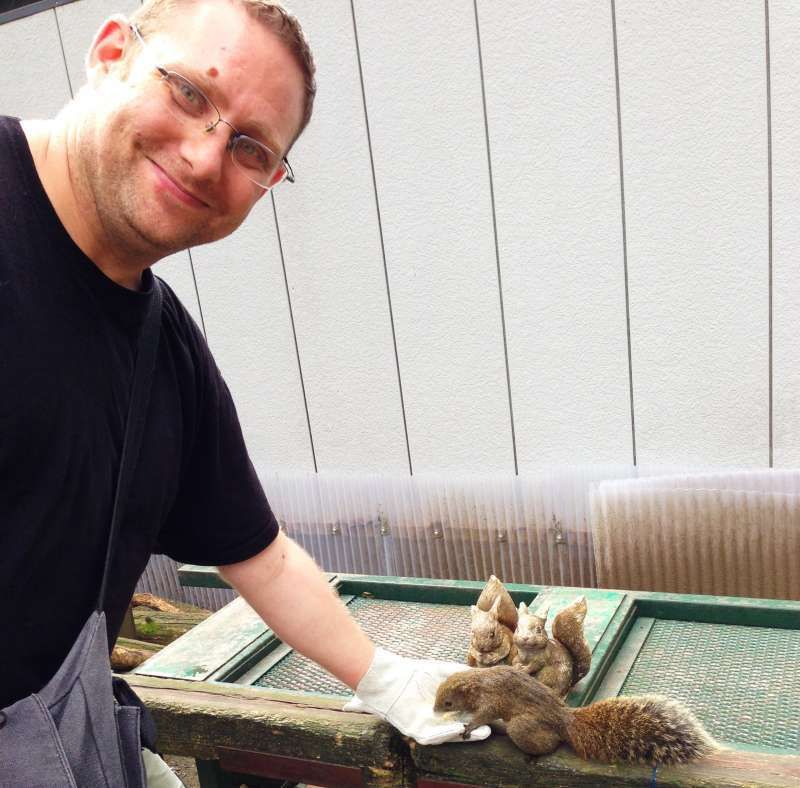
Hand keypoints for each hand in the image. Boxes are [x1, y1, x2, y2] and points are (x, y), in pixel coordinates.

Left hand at [342, 648, 490, 745]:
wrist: (391, 678)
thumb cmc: (415, 673)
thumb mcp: (439, 671)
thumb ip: (456, 672)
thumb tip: (474, 671)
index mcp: (442, 706)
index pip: (462, 714)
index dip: (475, 715)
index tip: (490, 716)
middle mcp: (435, 718)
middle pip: (456, 726)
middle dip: (472, 729)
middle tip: (488, 731)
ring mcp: (426, 726)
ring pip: (446, 734)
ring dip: (460, 735)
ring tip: (476, 733)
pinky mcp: (416, 731)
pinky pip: (431, 737)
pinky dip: (443, 736)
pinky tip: (455, 732)